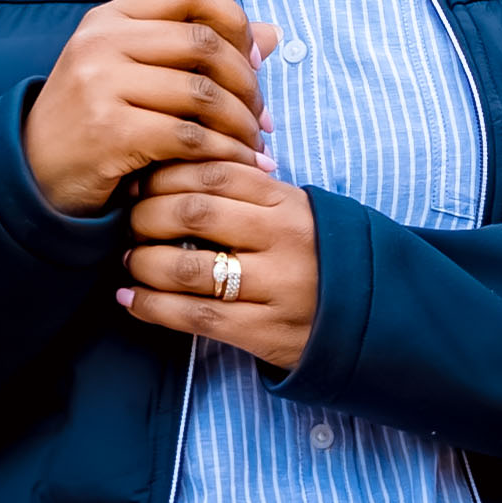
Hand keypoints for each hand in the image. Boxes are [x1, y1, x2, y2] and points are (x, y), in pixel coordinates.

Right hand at [22, 0, 272, 216]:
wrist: (33, 176)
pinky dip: (224, 152)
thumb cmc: (93, 122)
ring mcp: (101, 84)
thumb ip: (197, 53)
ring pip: (202, 93)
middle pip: (203, 44)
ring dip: (241, 123)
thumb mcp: (135, 74)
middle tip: (261, 115)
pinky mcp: (109, 131)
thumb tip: (271, 35)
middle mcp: (101, 42)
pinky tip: (238, 163)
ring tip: (254, 144)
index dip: (233, 20)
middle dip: (246, 82)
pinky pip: (189, 136)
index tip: (253, 58)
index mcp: (109, 18)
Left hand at [120, 163, 319, 370]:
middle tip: (129, 222)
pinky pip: (196, 317)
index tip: (140, 183)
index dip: (166, 174)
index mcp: (289, 202)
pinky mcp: (265, 331)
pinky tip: (130, 300)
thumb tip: (174, 172)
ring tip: (131, 261)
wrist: (372, 318)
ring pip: (189, 267)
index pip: (214, 171)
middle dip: (147, 215)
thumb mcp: (296, 212)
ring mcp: (276, 287)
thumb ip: (249, 192)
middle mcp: (283, 240)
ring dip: (145, 262)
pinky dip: (153, 307)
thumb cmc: (319, 258)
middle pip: (194, 213)